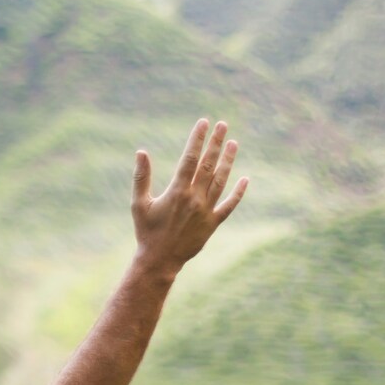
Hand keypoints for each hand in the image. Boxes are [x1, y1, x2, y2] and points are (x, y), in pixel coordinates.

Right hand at [132, 118, 248, 273]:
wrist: (159, 260)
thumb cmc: (146, 231)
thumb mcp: (139, 204)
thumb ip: (141, 177)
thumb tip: (141, 152)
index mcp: (177, 192)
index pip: (190, 159)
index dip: (198, 139)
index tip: (204, 123)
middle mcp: (194, 199)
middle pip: (208, 165)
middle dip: (216, 143)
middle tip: (223, 125)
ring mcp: (206, 211)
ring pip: (221, 181)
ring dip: (228, 161)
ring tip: (234, 143)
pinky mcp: (213, 224)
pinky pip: (229, 206)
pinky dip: (238, 193)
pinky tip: (245, 179)